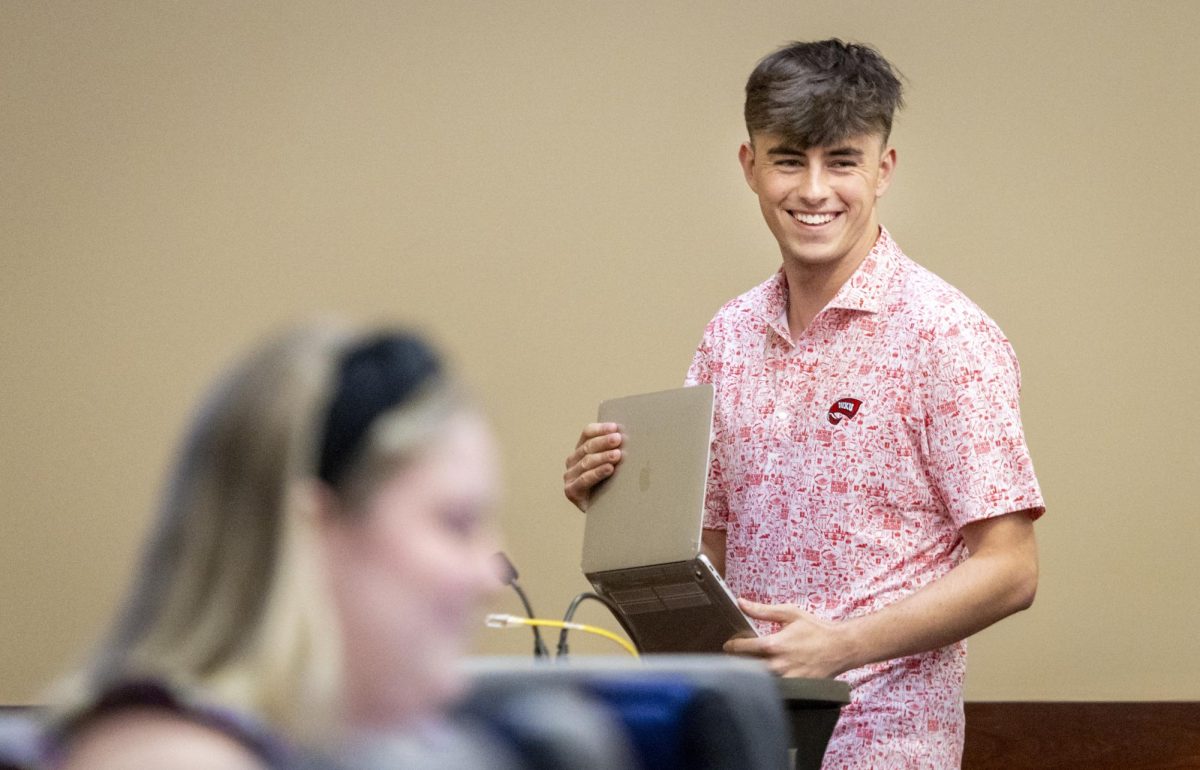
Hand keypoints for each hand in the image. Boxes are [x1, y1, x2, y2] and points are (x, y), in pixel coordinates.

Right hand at [562, 423, 622, 511]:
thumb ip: (615, 450)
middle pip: (587, 447)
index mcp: (581, 450)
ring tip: (617, 455)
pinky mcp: (571, 491)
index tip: (615, 427)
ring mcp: (570, 477)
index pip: (587, 434)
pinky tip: (609, 469)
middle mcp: (572, 462)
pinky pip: (584, 480)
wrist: (606, 515)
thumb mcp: (613, 464)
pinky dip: (597, 473)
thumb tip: (628, 434)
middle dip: (603, 442)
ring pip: (586, 462)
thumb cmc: (612, 485)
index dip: (600, 429)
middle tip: (618, 439)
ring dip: (603, 457)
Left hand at [723, 598, 854, 678]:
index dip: (732, 646)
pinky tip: (766, 679)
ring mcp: (786, 679)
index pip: (742, 648)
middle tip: (734, 658)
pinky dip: (767, 684)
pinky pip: (775, 689)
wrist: (841, 648)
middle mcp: (777, 665)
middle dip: (737, 663)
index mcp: (773, 645)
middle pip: (746, 668)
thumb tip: (740, 602)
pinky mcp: (795, 688)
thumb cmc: (815, 629)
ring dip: (751, 675)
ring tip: (748, 668)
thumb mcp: (789, 614)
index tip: (728, 645)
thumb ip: (762, 610)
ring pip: (759, 681)